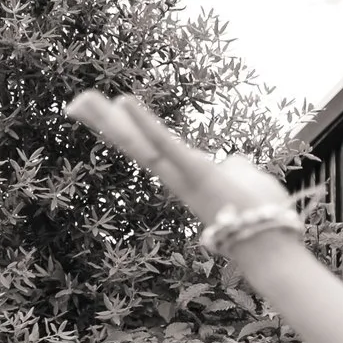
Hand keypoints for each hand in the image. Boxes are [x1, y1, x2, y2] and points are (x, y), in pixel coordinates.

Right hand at [63, 92, 297, 246]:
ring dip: (108, 121)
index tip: (108, 107)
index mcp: (188, 174)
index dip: (129, 127)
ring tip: (81, 100)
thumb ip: (236, 166)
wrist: (269, 242)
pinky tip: (123, 101)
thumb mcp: (246, 179)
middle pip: (133, 144)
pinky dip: (144, 122)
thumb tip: (233, 161)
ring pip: (138, 144)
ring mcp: (181, 175)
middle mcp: (175, 177)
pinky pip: (164, 144)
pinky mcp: (194, 171)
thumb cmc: (262, 215)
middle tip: (73, 103)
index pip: (152, 145)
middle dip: (103, 123)